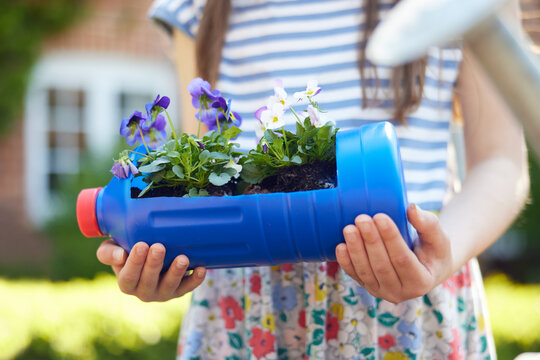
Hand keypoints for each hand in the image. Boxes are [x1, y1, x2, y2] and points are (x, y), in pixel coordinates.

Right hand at [96, 240, 206, 301]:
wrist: (149, 253)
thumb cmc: (127, 249)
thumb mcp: (112, 248)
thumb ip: (108, 252)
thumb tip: (120, 254)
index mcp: (126, 283)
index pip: (128, 277)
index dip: (135, 263)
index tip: (141, 245)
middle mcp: (144, 292)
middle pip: (149, 282)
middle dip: (154, 265)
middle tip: (159, 247)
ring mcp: (163, 293)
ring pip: (170, 287)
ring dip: (176, 273)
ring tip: (182, 258)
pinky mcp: (179, 290)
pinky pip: (188, 287)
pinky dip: (196, 280)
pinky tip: (201, 269)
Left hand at [335, 204, 452, 302]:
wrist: (426, 268)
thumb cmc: (433, 250)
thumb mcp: (438, 238)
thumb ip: (428, 223)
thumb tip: (411, 208)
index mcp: (422, 282)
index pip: (403, 259)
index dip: (390, 238)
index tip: (380, 216)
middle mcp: (401, 293)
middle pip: (382, 266)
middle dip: (370, 241)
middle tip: (362, 218)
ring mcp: (383, 292)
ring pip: (366, 272)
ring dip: (355, 249)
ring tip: (349, 228)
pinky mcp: (369, 287)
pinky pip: (355, 276)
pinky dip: (346, 262)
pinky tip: (340, 246)